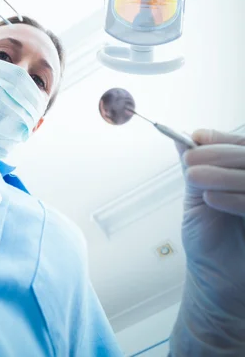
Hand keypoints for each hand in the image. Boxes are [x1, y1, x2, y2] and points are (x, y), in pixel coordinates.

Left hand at [178, 130, 244, 314]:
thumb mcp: (196, 198)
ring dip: (221, 173)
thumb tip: (179, 137)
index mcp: (243, 174)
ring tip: (193, 177)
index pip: (239, 145)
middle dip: (217, 154)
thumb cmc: (208, 241)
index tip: (196, 137)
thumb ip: (193, 168)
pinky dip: (234, 198)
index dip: (220, 139)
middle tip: (189, 159)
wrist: (216, 282)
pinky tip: (211, 199)